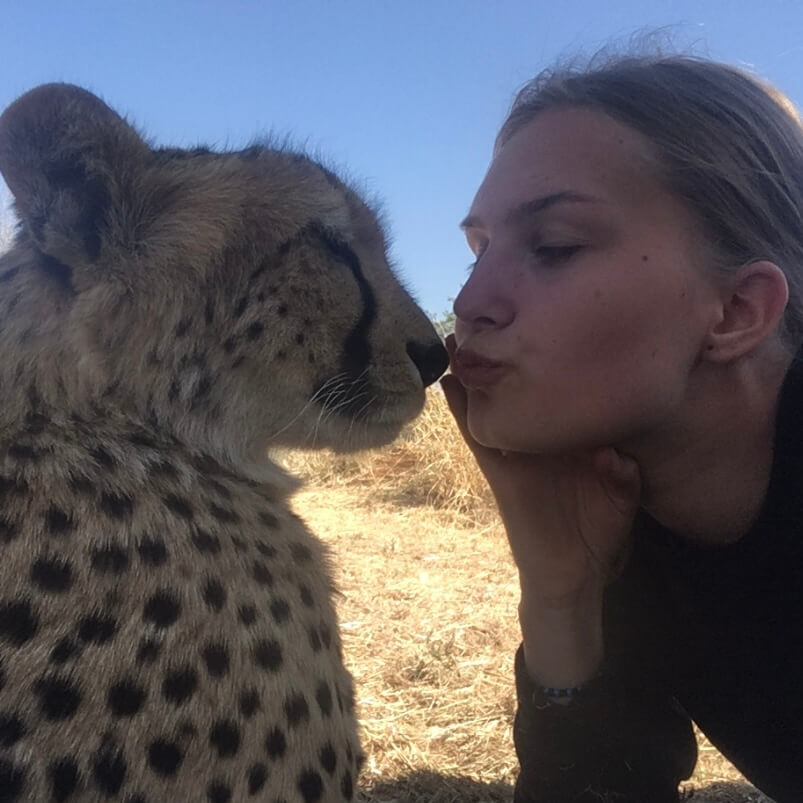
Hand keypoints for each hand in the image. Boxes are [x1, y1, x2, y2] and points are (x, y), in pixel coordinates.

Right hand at [441, 336, 640, 609]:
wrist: (573, 573)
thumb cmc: (597, 532)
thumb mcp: (621, 494)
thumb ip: (622, 473)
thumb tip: (615, 453)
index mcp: (566, 439)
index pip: (556, 391)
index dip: (551, 359)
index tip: (547, 320)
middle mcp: (537, 440)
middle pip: (517, 390)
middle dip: (503, 356)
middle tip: (489, 314)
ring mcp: (514, 452)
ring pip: (489, 405)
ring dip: (473, 374)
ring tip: (458, 338)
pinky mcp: (498, 470)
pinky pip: (476, 435)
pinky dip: (461, 409)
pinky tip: (449, 383)